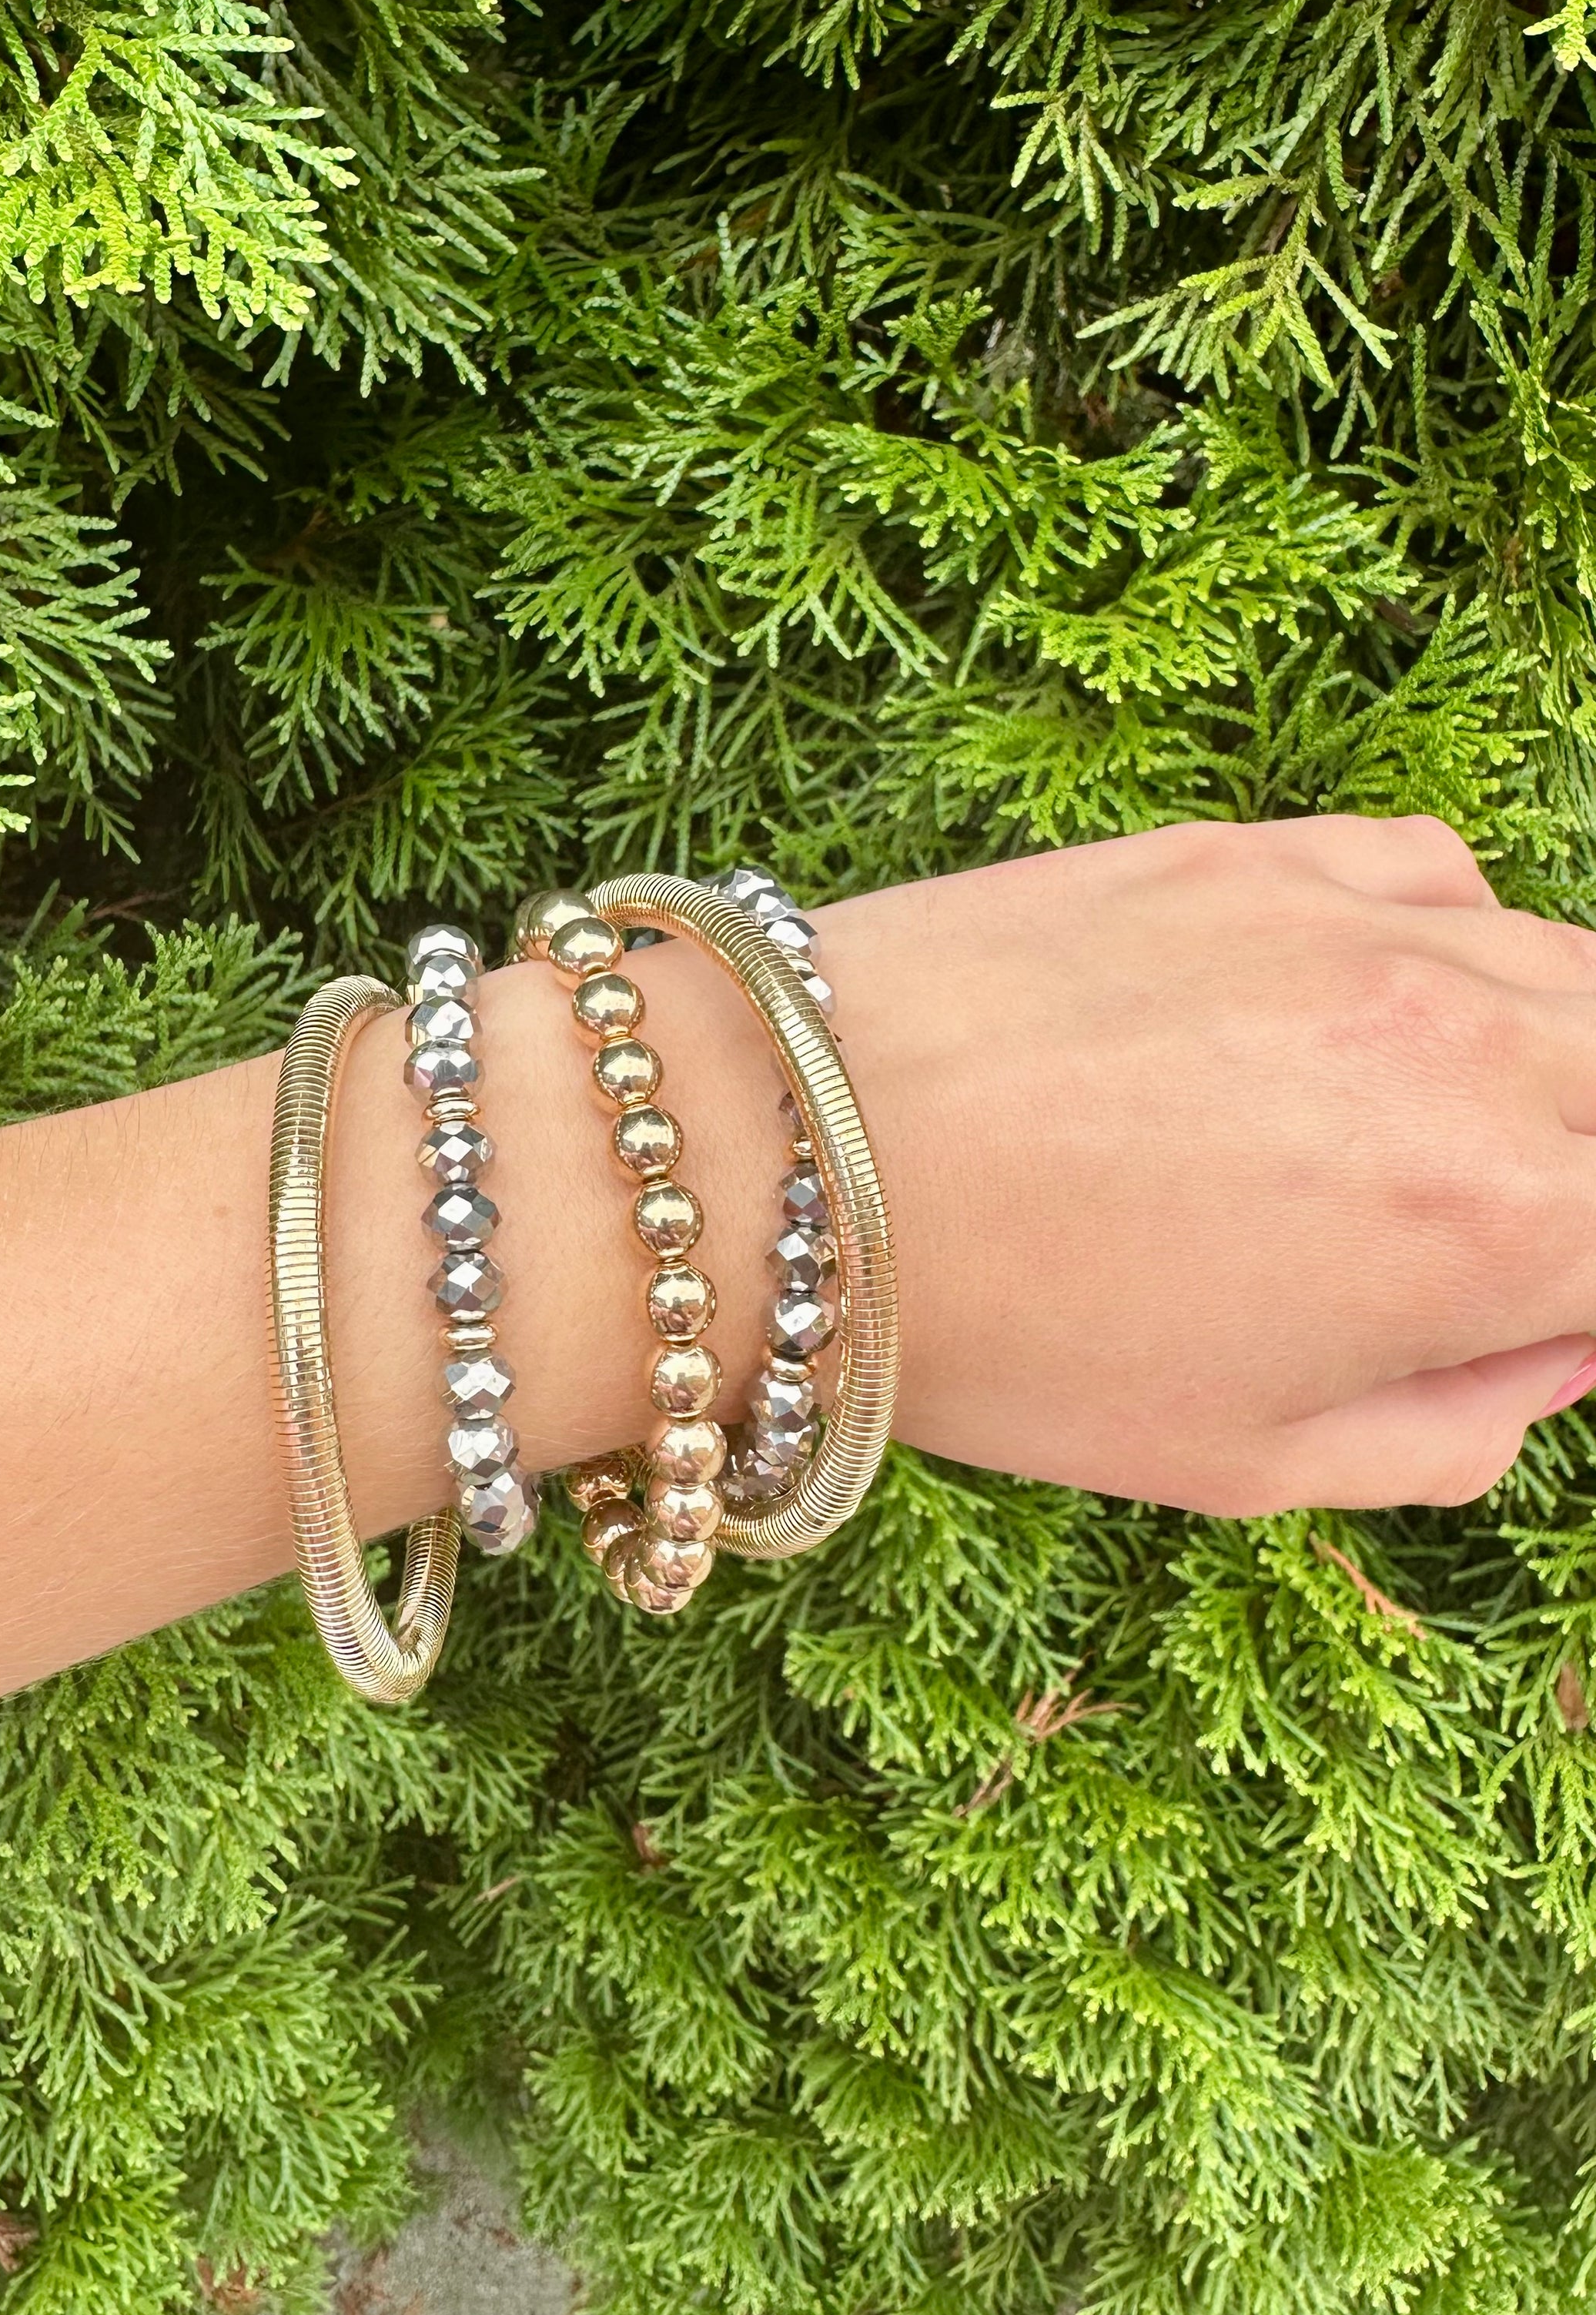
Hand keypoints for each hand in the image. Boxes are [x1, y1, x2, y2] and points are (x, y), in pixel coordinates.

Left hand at [808, 814, 1595, 1511]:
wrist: (797, 1159)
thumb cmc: (1014, 1340)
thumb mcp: (1253, 1463)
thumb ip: (1457, 1426)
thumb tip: (1551, 1354)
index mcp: (1492, 1221)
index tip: (1546, 1311)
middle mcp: (1470, 1045)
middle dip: (1587, 1175)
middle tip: (1502, 1236)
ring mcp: (1366, 924)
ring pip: (1569, 973)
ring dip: (1553, 1068)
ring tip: (1445, 1141)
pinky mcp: (1262, 851)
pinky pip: (1436, 871)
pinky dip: (1455, 944)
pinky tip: (1379, 1008)